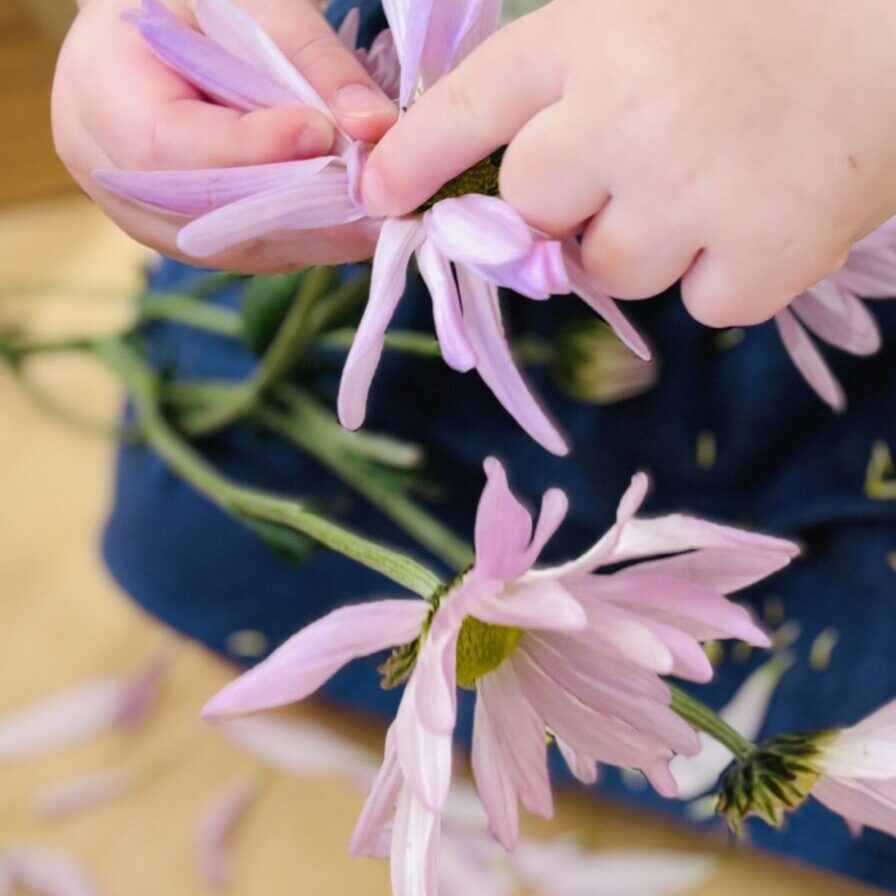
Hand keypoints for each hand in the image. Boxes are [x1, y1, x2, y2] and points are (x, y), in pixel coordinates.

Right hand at [53, 0, 396, 271]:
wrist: (166, 31)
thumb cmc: (200, 6)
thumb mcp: (250, 4)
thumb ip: (311, 59)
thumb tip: (374, 126)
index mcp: (99, 96)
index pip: (171, 144)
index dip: (249, 149)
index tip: (323, 134)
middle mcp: (112, 174)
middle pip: (207, 215)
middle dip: (298, 211)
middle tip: (377, 206)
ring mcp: (147, 217)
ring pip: (234, 246)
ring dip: (312, 239)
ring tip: (377, 223)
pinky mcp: (189, 237)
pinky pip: (249, 251)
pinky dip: (304, 242)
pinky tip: (353, 230)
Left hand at [362, 0, 895, 325]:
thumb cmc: (758, 17)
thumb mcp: (639, 12)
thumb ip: (559, 86)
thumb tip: (491, 178)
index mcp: (589, 36)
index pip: (467, 111)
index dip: (414, 160)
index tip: (377, 196)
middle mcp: (627, 115)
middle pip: (533, 212)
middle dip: (567, 202)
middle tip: (638, 161)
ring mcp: (696, 194)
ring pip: (611, 269)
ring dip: (647, 240)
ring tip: (712, 179)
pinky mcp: (764, 258)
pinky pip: (699, 303)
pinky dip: (722, 273)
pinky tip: (761, 213)